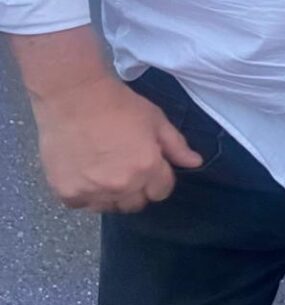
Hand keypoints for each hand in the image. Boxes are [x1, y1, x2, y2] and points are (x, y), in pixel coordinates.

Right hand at [32, 73, 202, 213]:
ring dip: (112, 195)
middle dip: (138, 189)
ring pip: (110, 207)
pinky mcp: (68, 194)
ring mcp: (93, 192)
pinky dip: (86, 194)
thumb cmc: (119, 105)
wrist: (74, 97)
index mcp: (147, 168)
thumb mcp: (155, 120)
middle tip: (127, 167)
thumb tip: (196, 162)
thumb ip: (177, 146)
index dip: (159, 178)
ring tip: (105, 170)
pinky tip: (85, 172)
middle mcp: (122, 185)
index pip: (162, 191)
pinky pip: (84, 205)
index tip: (149, 164)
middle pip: (137, 204)